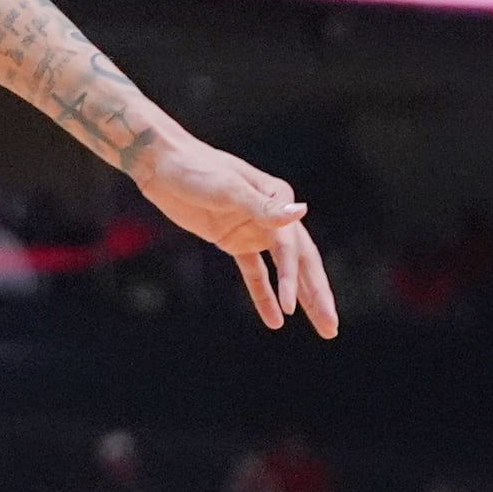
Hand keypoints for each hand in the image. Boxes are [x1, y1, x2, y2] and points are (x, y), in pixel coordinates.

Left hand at [132, 128, 339, 336]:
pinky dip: (264, 296)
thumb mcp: (228, 188)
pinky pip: (255, 273)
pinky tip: (276, 320)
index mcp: (278, 197)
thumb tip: (301, 212)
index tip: (292, 305)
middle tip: (332, 327)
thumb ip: (262, 207)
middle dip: (317, 295)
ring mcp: (254, 230)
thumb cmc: (196, 169)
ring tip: (321, 327)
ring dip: (300, 297)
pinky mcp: (233, 241)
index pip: (292, 246)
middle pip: (302, 262)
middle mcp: (272, 215)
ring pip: (284, 271)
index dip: (293, 278)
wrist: (160, 164)